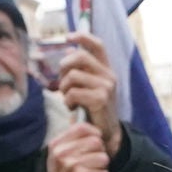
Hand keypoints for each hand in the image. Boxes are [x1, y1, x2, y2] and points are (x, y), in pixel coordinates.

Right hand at [46, 119, 111, 171]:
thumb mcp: (58, 155)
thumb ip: (71, 140)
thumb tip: (94, 130)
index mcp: (56, 144)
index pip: (81, 128)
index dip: (94, 132)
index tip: (97, 139)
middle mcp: (62, 153)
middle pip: (96, 142)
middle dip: (100, 152)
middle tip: (96, 160)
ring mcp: (71, 166)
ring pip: (103, 158)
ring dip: (102, 167)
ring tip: (93, 171)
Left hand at [48, 30, 125, 157]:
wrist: (106, 134)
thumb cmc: (94, 110)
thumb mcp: (89, 86)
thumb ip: (82, 70)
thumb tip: (69, 49)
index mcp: (106, 69)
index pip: (97, 45)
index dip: (83, 37)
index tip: (68, 37)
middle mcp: (109, 75)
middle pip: (80, 57)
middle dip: (64, 67)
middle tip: (63, 82)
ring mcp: (106, 86)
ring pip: (73, 75)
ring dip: (64, 87)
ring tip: (67, 98)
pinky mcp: (100, 99)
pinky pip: (73, 92)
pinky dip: (68, 100)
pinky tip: (72, 107)